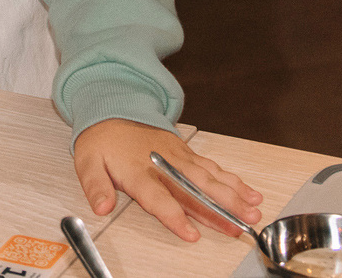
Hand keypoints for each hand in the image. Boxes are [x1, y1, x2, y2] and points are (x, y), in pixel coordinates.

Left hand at [73, 122, 261, 243]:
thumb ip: (95, 186)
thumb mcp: (88, 162)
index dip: (175, 216)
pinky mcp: (187, 153)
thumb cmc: (102, 140)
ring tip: (253, 211)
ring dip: (233, 195)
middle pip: (195, 189)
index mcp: (139, 171)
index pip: (159, 197)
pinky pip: (213, 168)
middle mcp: (164, 164)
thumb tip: (101, 207)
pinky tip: (249, 193)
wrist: (113, 107)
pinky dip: (233, 180)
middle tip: (241, 224)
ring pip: (210, 178)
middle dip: (220, 208)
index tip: (191, 233)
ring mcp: (179, 157)